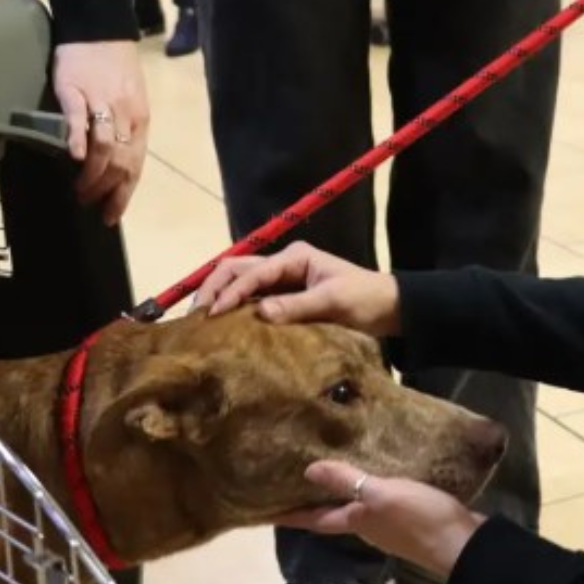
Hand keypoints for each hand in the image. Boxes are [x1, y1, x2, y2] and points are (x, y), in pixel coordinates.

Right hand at [51, 41, 147, 225]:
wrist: (99, 30)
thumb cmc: (114, 69)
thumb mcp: (130, 102)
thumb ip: (125, 132)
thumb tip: (116, 168)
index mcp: (140, 120)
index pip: (135, 165)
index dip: (123, 194)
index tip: (110, 216)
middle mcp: (126, 115)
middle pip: (121, 162)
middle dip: (106, 190)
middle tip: (88, 202)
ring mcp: (102, 102)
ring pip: (105, 147)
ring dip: (93, 175)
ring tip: (79, 189)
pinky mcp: (77, 90)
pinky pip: (80, 119)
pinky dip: (79, 140)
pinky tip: (75, 157)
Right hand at [197, 242, 401, 335]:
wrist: (387, 308)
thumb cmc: (364, 299)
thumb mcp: (334, 302)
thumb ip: (298, 307)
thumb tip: (260, 313)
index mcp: (294, 257)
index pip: (253, 272)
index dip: (231, 292)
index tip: (214, 315)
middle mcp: (283, 264)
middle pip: (237, 269)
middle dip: (214, 288)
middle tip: (196, 316)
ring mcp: (282, 280)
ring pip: (240, 282)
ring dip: (220, 296)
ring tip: (201, 321)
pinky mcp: (284, 297)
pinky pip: (252, 299)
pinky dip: (234, 308)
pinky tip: (222, 326)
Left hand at [277, 460, 484, 577]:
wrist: (464, 544)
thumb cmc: (420, 519)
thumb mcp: (381, 496)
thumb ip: (348, 483)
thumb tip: (308, 471)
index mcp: (357, 521)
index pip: (315, 519)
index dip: (291, 515)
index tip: (264, 512)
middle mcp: (369, 526)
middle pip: (334, 515)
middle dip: (314, 502)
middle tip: (295, 481)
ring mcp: (392, 525)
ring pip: (358, 509)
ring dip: (343, 494)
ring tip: (333, 471)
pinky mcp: (412, 518)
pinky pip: (383, 502)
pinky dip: (372, 489)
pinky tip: (378, 475)